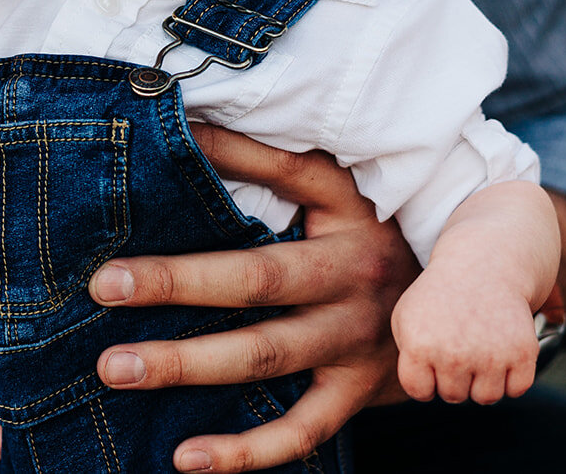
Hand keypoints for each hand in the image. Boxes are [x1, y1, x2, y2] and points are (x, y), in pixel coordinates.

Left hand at [86, 125, 417, 472]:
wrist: (462, 311)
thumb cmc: (368, 239)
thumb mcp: (339, 193)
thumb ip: (269, 163)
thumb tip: (185, 125)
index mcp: (348, 211)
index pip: (289, 173)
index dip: (229, 155)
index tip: (162, 150)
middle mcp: (353, 275)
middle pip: (258, 278)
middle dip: (176, 282)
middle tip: (104, 286)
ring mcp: (356, 340)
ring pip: (264, 356)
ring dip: (186, 364)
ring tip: (116, 367)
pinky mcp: (357, 393)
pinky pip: (299, 431)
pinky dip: (244, 451)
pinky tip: (186, 458)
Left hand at [389, 263, 538, 404]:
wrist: (482, 264)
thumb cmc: (440, 295)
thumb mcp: (406, 317)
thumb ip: (406, 356)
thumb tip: (423, 389)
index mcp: (419, 346)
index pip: (419, 392)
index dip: (426, 378)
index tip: (431, 357)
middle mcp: (454, 355)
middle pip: (454, 396)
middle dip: (454, 377)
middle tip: (459, 345)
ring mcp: (490, 356)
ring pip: (486, 397)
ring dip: (483, 380)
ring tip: (479, 349)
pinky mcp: (522, 353)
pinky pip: (516, 389)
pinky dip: (512, 377)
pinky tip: (502, 351)